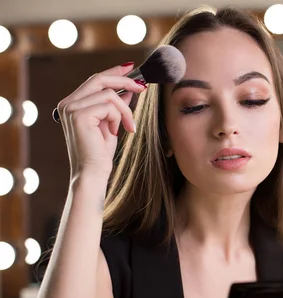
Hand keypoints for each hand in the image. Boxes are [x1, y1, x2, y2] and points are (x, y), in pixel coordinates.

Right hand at [56, 62, 146, 179]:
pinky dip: (120, 117)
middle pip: (99, 79)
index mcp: (72, 104)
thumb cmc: (100, 153)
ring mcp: (71, 108)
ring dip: (125, 110)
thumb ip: (115, 106)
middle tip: (143, 87)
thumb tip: (129, 89)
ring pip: (109, 94)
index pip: (94, 80)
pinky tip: (118, 132)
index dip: (113, 71)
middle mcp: (68, 103)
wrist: (92, 173)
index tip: (131, 67)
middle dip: (124, 80)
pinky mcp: (79, 115)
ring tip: (128, 126)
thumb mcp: (111, 124)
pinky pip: (110, 105)